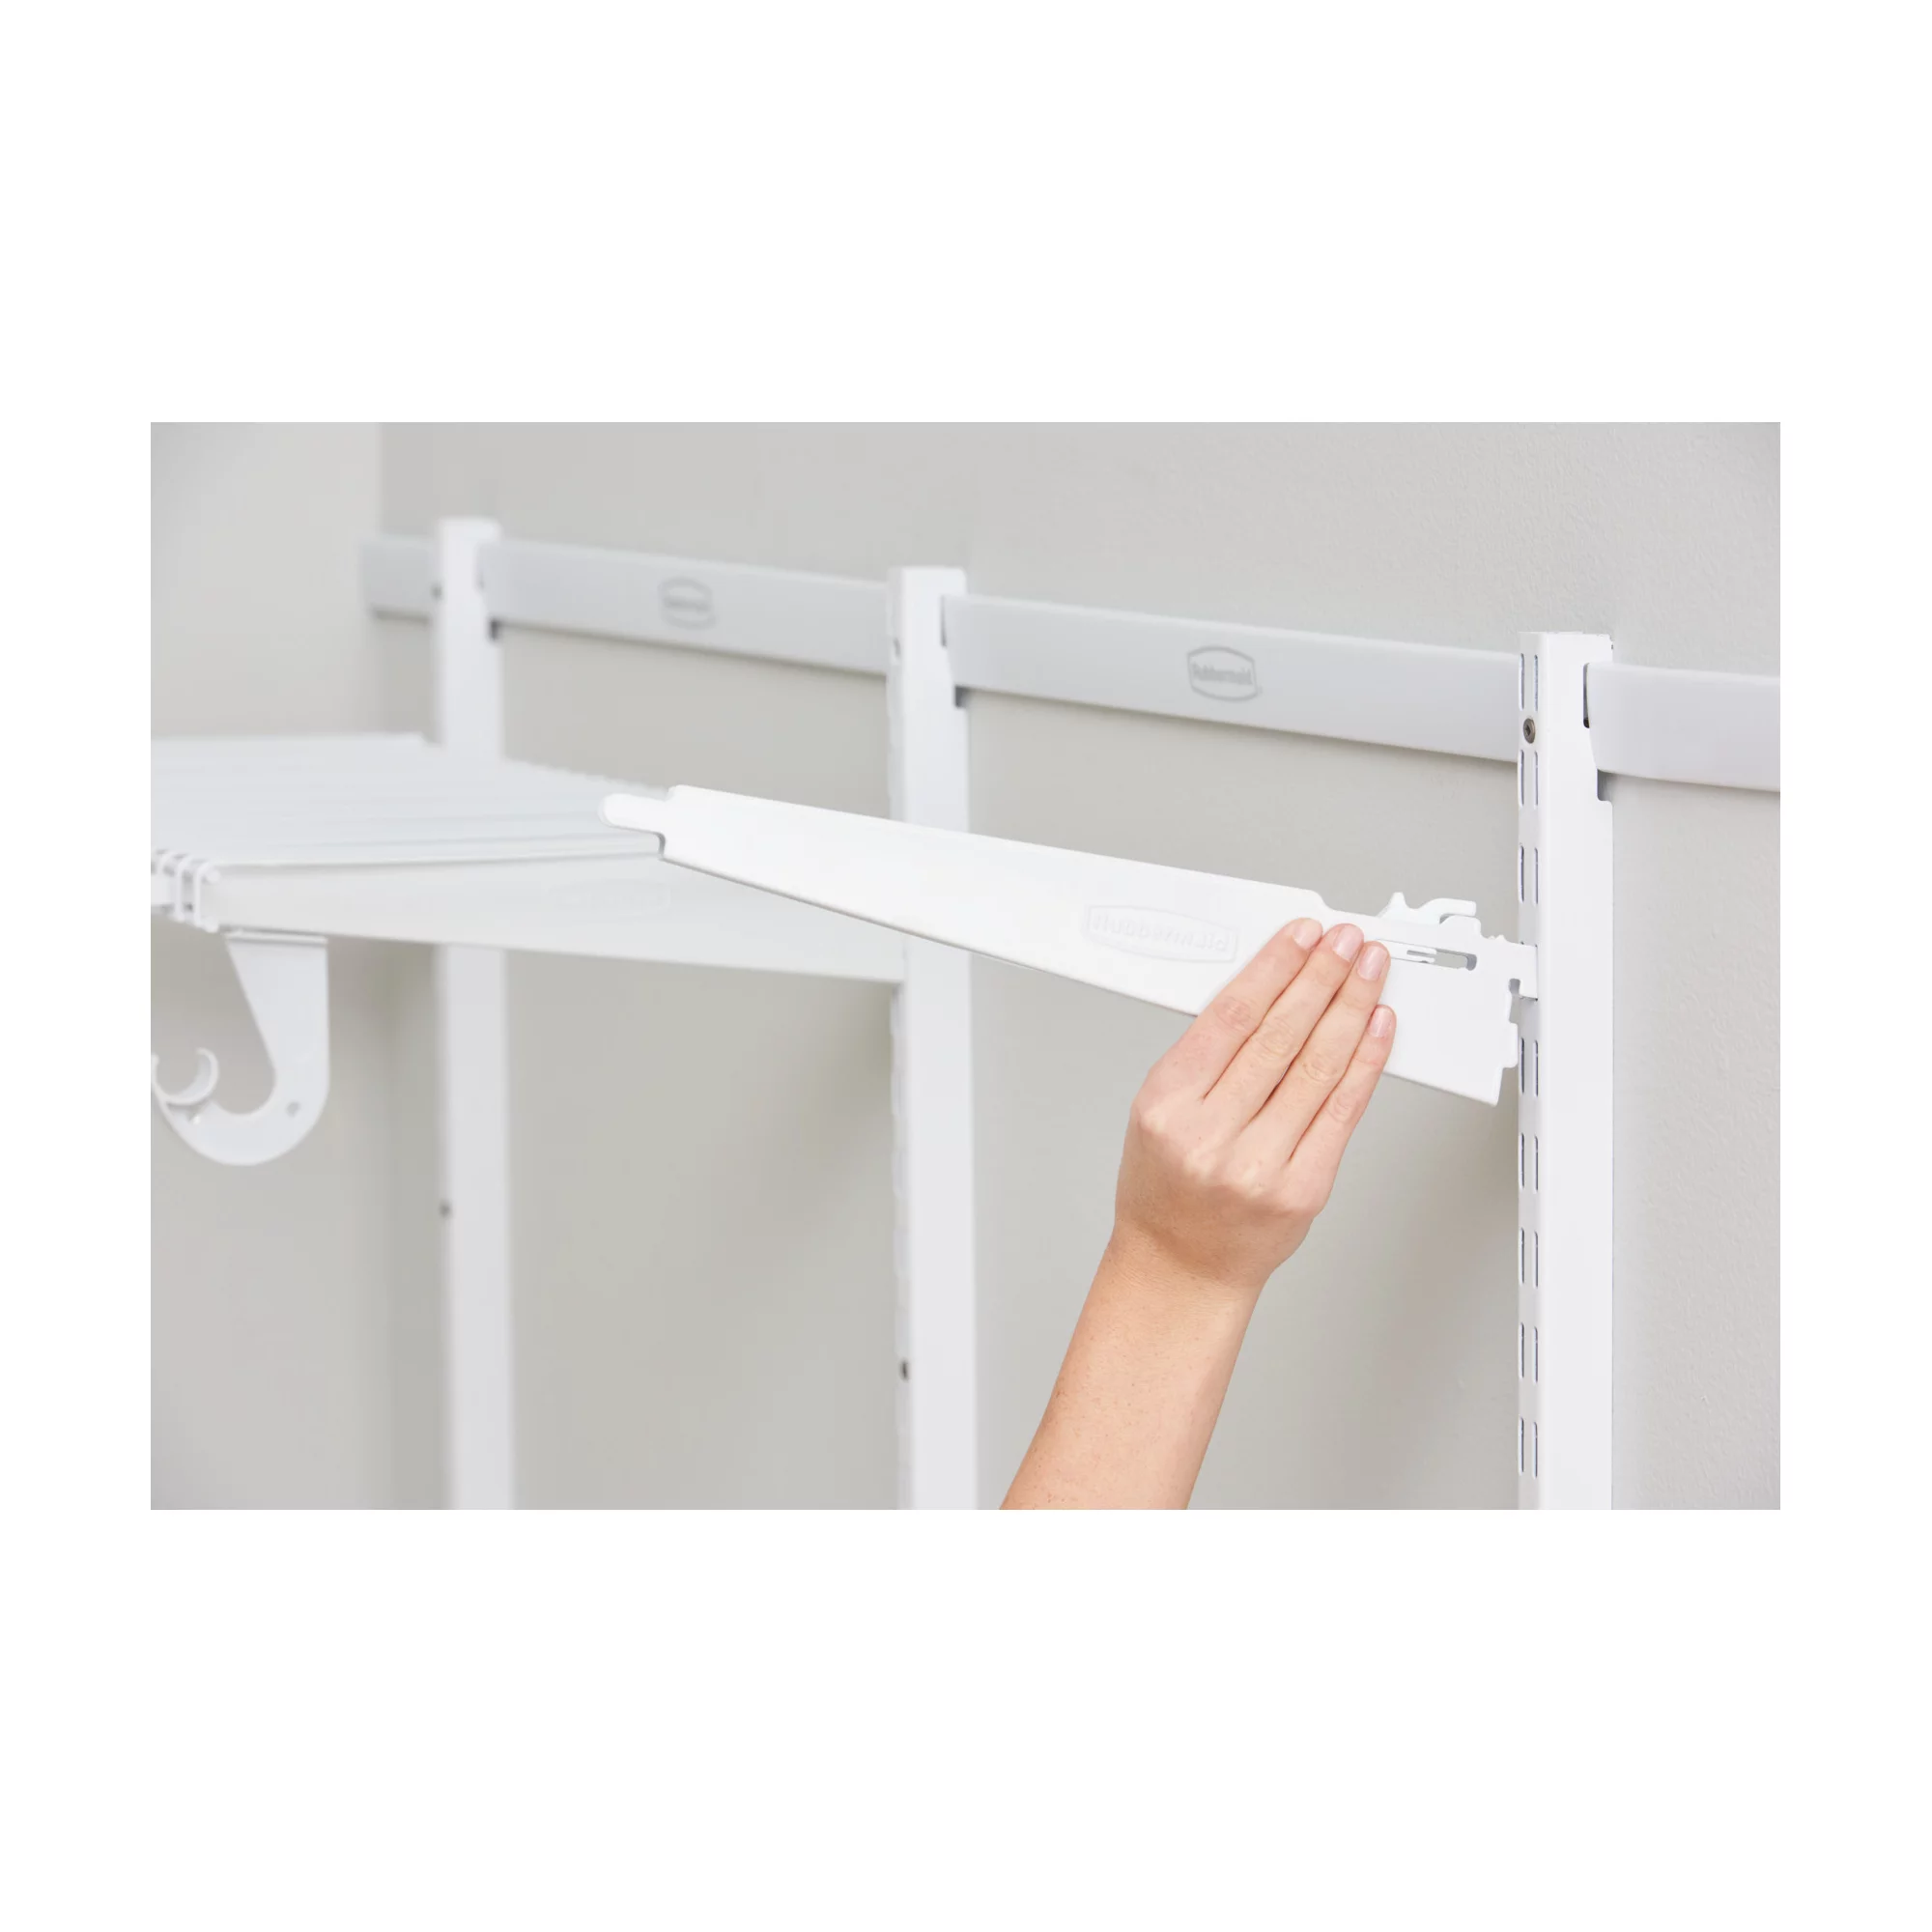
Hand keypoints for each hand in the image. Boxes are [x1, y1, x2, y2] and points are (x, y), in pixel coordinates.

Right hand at [1109, 918, 1395, 1295]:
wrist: (1180, 1268)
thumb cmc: (1166, 1191)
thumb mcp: (1158, 1111)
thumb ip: (1207, 1057)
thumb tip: (1271, 991)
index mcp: (1168, 1106)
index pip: (1230, 1017)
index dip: (1273, 969)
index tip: (1301, 938)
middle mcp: (1212, 1135)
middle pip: (1280, 1036)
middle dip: (1321, 977)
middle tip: (1346, 943)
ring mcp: (1260, 1165)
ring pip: (1318, 1067)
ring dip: (1351, 1008)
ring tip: (1368, 973)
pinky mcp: (1304, 1189)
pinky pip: (1343, 1113)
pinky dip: (1364, 1064)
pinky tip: (1376, 1029)